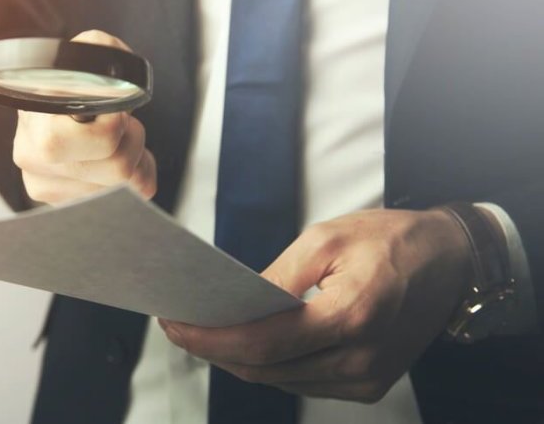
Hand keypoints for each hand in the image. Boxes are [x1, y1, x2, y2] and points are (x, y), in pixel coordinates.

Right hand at [13, 30, 156, 204]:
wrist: (59, 103)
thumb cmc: (76, 80)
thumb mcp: (84, 54)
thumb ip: (100, 50)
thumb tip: (109, 64)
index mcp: (31, 120)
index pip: (72, 143)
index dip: (109, 126)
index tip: (112, 110)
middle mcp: (31, 159)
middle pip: (115, 167)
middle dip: (132, 139)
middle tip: (121, 122)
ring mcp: (46, 187)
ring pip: (124, 184)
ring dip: (134, 156)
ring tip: (117, 138)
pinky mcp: (67, 204)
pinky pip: (127, 197)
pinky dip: (137, 175)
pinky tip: (119, 157)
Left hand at [159, 208, 474, 402]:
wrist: (450, 262)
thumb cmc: (390, 241)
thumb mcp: (326, 239)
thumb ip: (277, 277)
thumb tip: (235, 304)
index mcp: (353, 315)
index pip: (264, 342)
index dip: (211, 339)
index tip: (174, 325)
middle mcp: (361, 359)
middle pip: (265, 368)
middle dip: (214, 349)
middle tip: (178, 326)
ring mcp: (367, 379)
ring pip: (279, 379)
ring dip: (237, 359)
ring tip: (204, 332)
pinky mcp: (368, 385)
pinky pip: (301, 381)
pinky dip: (269, 364)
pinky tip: (246, 342)